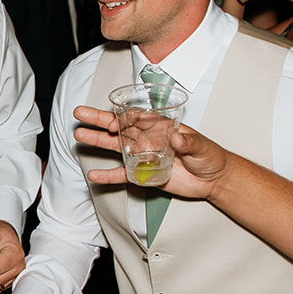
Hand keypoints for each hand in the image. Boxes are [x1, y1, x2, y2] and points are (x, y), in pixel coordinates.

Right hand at [73, 106, 233, 200]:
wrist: (213, 180)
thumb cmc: (209, 156)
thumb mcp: (202, 146)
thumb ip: (189, 141)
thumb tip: (177, 137)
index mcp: (160, 127)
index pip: (137, 118)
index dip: (122, 118)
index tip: (112, 123)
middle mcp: (147, 138)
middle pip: (119, 127)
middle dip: (99, 120)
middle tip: (80, 114)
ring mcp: (143, 156)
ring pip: (115, 147)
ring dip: (97, 141)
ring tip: (79, 135)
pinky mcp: (143, 175)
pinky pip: (122, 175)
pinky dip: (108, 176)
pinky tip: (94, 175)